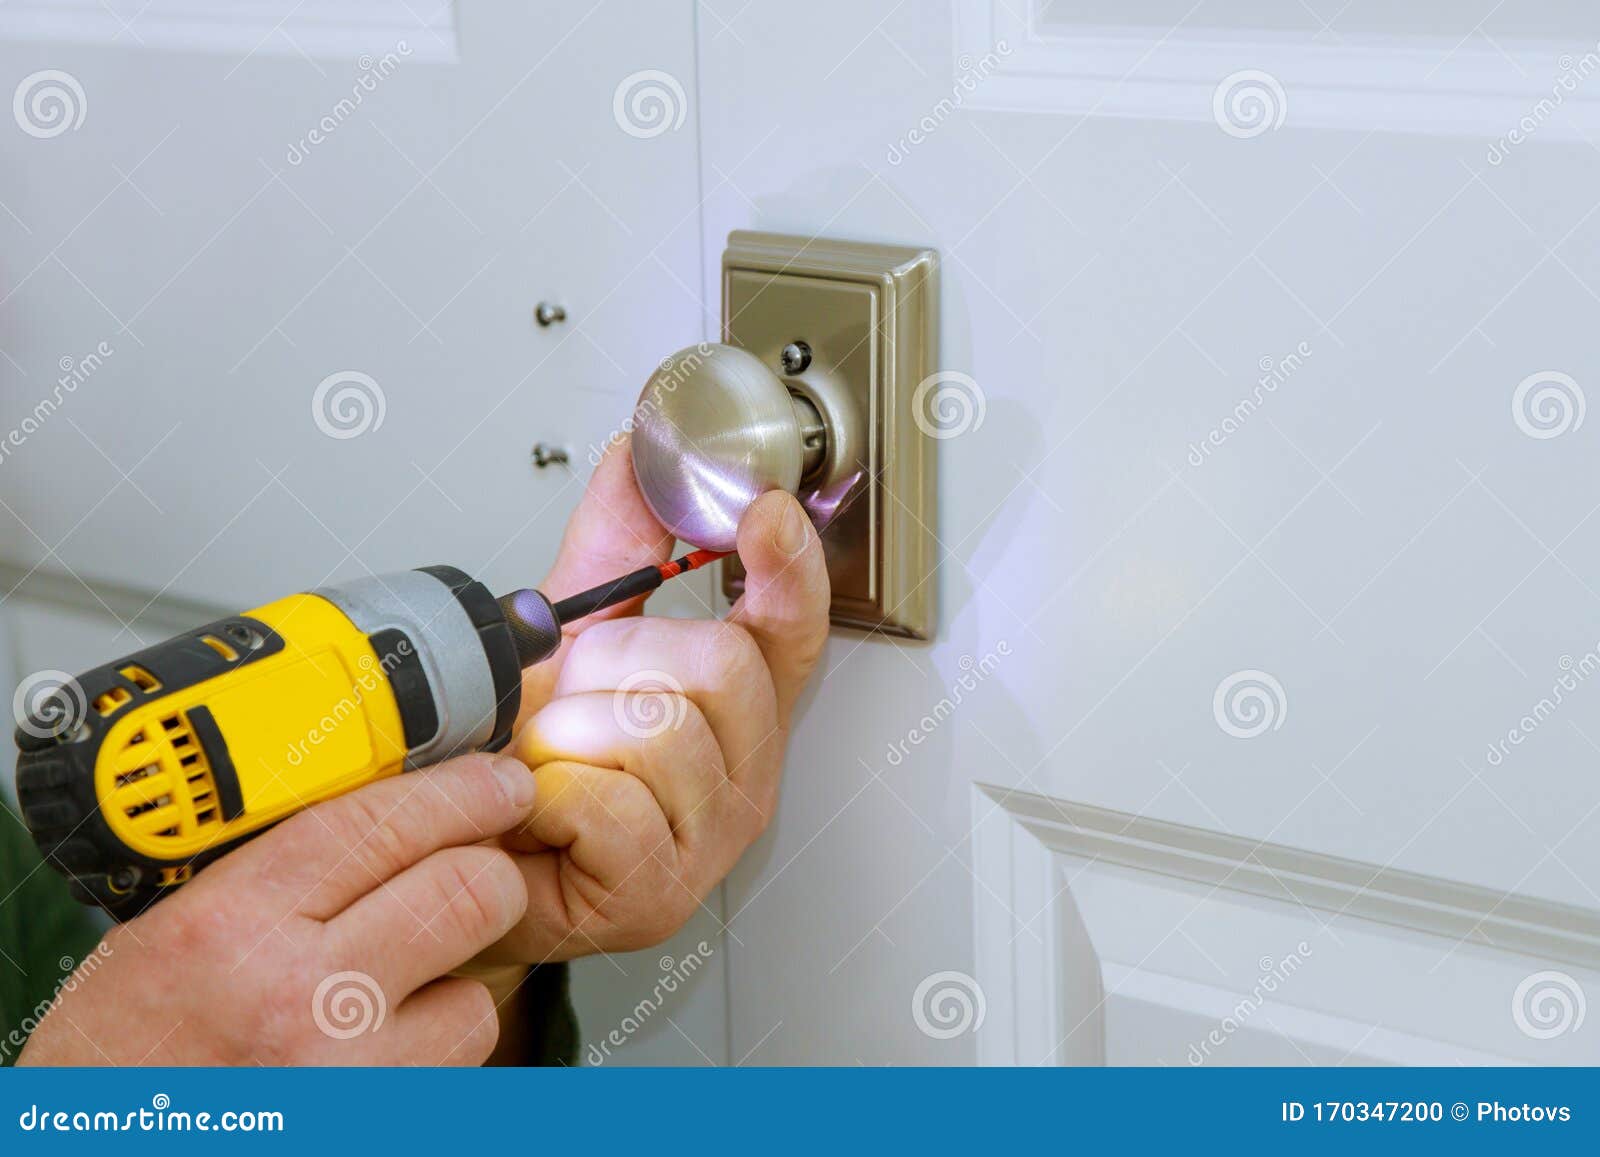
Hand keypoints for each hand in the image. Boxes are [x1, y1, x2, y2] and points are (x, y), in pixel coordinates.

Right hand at [20, 754, 534, 1065]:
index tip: (497, 782)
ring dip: (453, 987)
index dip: (462, 792)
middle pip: (466, 892)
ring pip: (476, 995)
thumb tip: (388, 817)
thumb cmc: (119, 1061)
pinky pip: (453, 1072)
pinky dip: (433, 1059)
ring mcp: (347, 1076)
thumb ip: (275, 872)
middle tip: (477, 876)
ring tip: (388, 1001)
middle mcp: (297, 998)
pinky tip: (376, 1059)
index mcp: (232, 926)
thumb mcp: (169, 935)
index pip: (383, 823)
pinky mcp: (381, 1126)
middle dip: (486, 876)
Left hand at [478, 441, 829, 963]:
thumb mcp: (572, 637)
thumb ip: (615, 545)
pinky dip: (550, 794)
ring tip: (551, 760)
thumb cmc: (527, 757)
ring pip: (660, 731)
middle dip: (619, 659)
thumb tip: (636, 454)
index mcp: (737, 707)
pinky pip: (608, 804)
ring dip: (571, 732)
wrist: (466, 854)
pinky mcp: (659, 893)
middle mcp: (743, 771)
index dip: (791, 567)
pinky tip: (544, 810)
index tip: (766, 511)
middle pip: (723, 665)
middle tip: (575, 697)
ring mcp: (708, 837)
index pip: (793, 629)